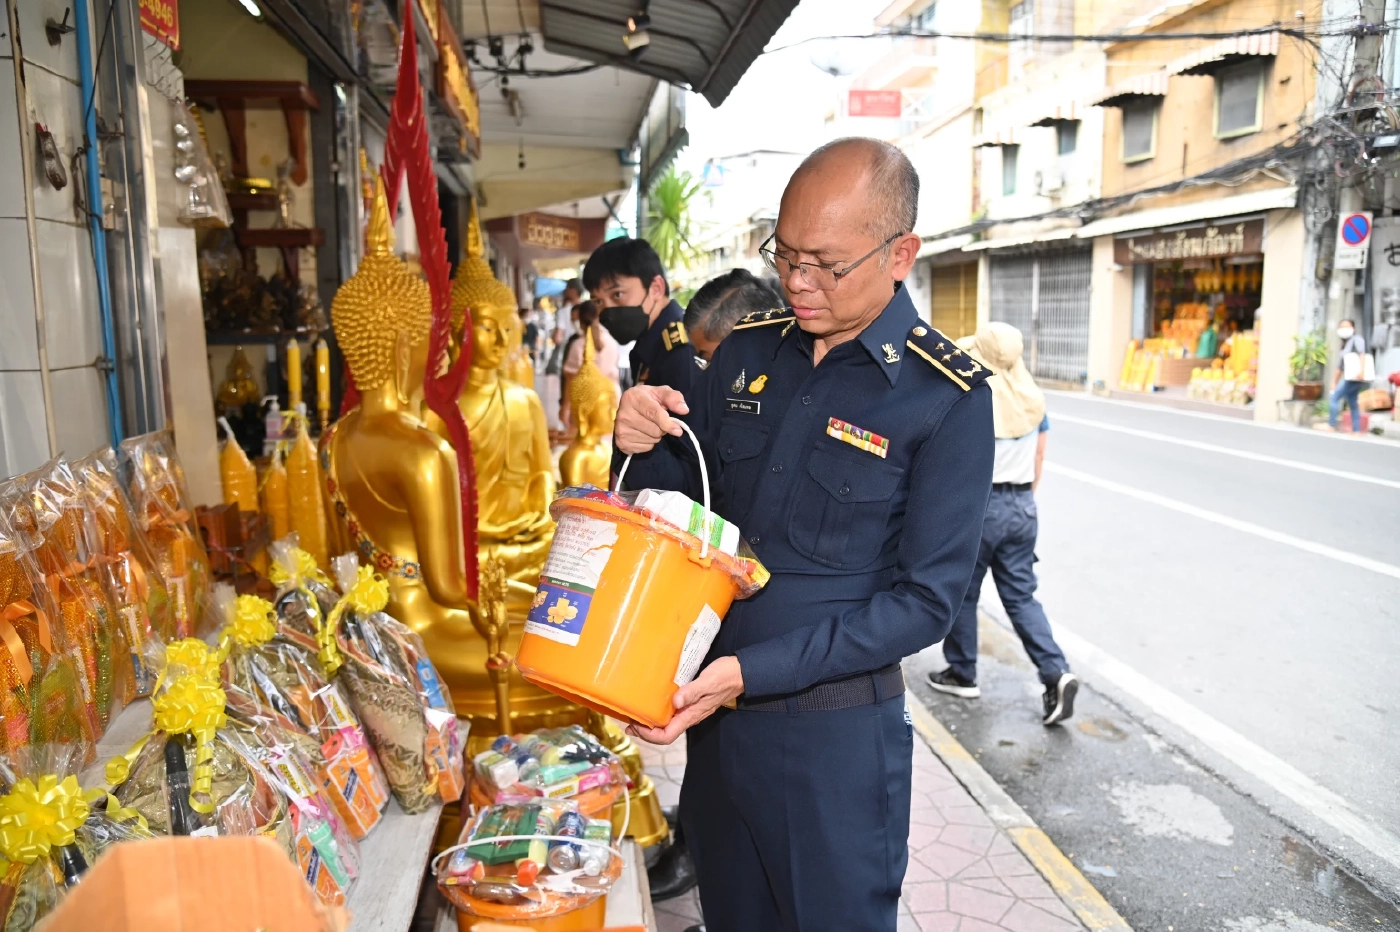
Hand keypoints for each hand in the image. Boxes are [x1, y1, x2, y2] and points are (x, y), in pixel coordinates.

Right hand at [614, 385, 688, 454]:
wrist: (628, 409)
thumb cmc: (648, 399)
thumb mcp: (661, 392)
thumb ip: (674, 398)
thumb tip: (684, 410)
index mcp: (633, 398)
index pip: (653, 413)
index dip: (667, 423)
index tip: (678, 430)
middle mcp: (623, 414)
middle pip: (655, 430)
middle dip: (662, 428)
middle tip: (658, 421)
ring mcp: (620, 430)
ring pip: (651, 440)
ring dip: (656, 436)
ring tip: (649, 426)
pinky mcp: (621, 443)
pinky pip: (645, 448)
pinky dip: (649, 443)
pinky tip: (643, 433)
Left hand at [627, 656, 743, 744]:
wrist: (740, 672)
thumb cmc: (726, 677)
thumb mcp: (708, 682)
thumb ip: (692, 692)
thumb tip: (675, 702)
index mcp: (691, 715)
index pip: (667, 736)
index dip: (649, 735)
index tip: (636, 725)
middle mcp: (688, 715)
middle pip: (663, 733)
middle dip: (644, 731)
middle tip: (628, 720)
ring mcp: (689, 709)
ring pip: (666, 723)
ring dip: (649, 722)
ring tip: (635, 713)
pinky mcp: (690, 701)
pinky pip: (670, 712)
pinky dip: (658, 710)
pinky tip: (651, 701)